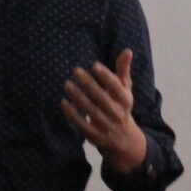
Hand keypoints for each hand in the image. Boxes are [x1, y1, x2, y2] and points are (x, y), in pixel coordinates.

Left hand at [63, 49, 147, 174]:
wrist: (123, 139)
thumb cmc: (120, 106)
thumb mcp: (125, 89)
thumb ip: (123, 70)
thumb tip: (127, 51)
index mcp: (126, 100)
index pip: (117, 87)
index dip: (106, 76)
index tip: (94, 65)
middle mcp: (117, 114)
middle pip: (102, 98)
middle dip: (88, 84)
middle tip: (75, 71)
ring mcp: (106, 126)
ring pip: (91, 111)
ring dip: (78, 97)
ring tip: (67, 84)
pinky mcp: (95, 136)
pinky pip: (82, 125)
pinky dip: (72, 114)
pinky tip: (63, 102)